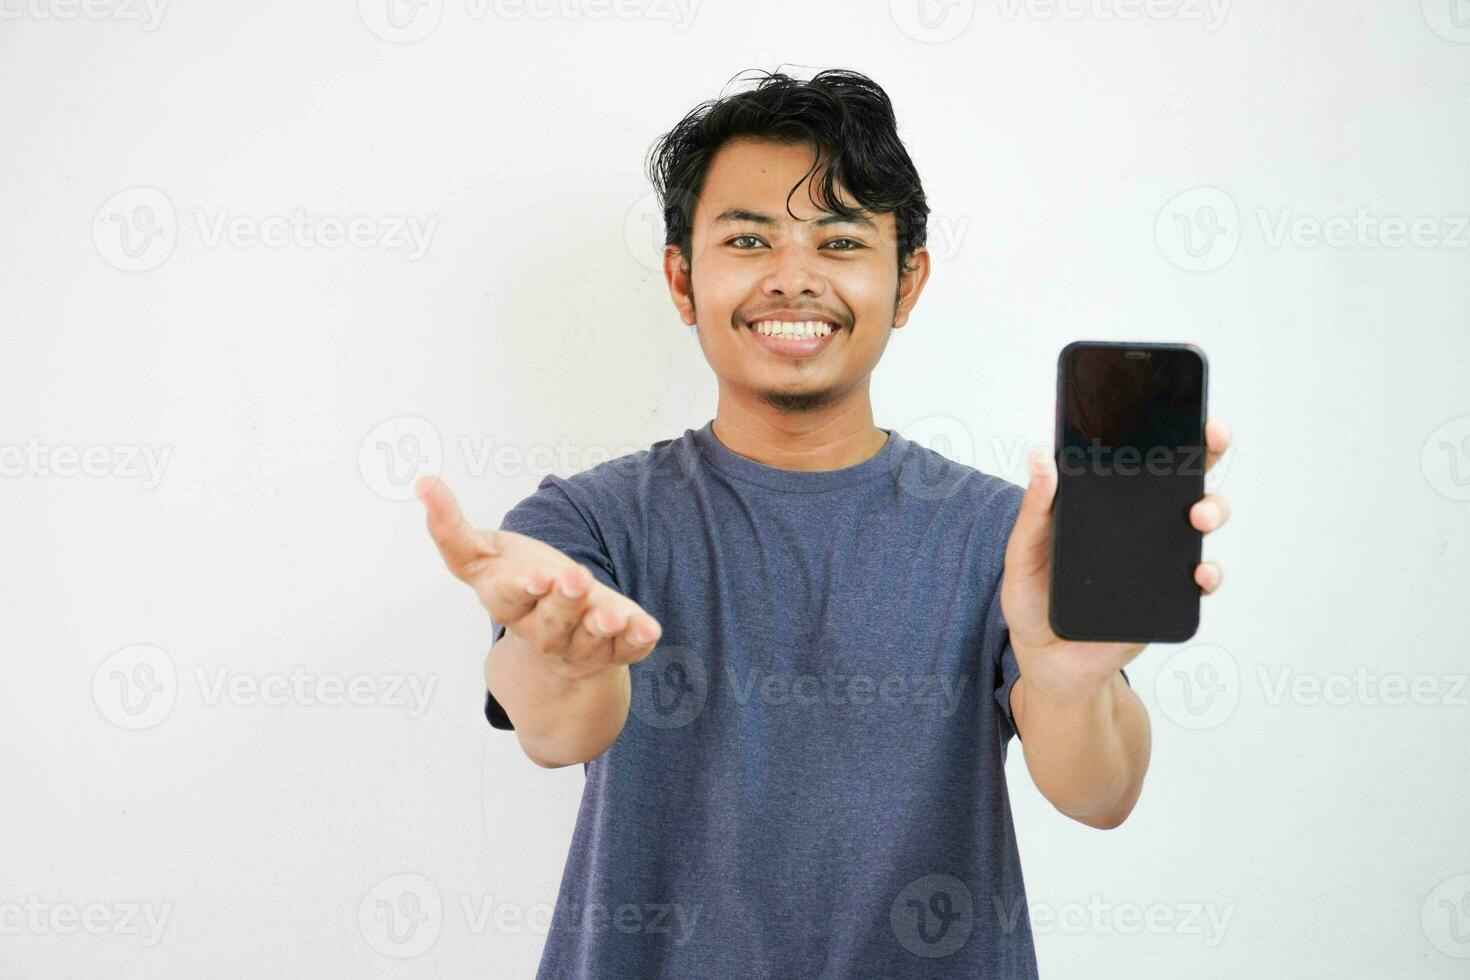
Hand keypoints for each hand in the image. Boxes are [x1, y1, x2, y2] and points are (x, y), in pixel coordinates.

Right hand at [416, 475, 662, 680]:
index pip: (510, 599)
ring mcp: (578, 642)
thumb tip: (422, 481)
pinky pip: (625, 650)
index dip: (522, 589)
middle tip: (576, 578)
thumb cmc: (514, 578)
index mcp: (508, 604)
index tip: (535, 577)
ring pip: (589, 639)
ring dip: (601, 626)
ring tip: (612, 615)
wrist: (554, 625)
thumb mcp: (480, 554)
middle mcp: (542, 628)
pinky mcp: (612, 647)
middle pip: (552, 620)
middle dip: (565, 601)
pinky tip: (649, 629)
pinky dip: (636, 641)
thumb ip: (451, 526)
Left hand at [1000, 420, 1232, 700]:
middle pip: (1182, 478)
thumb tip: (1040, 458)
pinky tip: (1199, 571)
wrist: (1048, 662)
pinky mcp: (1167, 596)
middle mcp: (1137, 524)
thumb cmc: (1034, 602)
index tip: (1176, 404)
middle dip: (1206, 452)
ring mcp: (1157, 558)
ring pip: (1200, 522)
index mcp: (1102, 505)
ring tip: (1197, 515)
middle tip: (1211, 438)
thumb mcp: (1023, 554)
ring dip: (1210, 509)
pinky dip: (1207, 572)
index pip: (1137, 457)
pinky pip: (1199, 580)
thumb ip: (1034, 511)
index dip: (1160, 427)